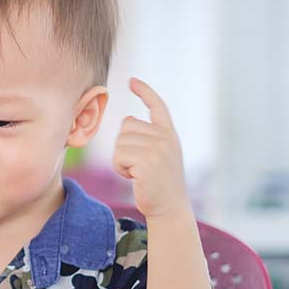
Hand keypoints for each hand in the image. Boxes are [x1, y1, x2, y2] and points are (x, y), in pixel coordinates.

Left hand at [113, 78, 189, 219]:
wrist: (169, 207)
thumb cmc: (158, 184)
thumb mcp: (158, 156)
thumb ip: (147, 137)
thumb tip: (127, 119)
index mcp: (169, 134)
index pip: (157, 106)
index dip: (144, 92)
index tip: (132, 81)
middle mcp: (165, 137)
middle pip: (126, 126)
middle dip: (125, 146)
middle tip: (139, 165)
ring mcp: (158, 148)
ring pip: (120, 142)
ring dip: (121, 160)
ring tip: (138, 172)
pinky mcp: (147, 161)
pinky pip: (118, 156)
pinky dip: (120, 168)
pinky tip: (134, 177)